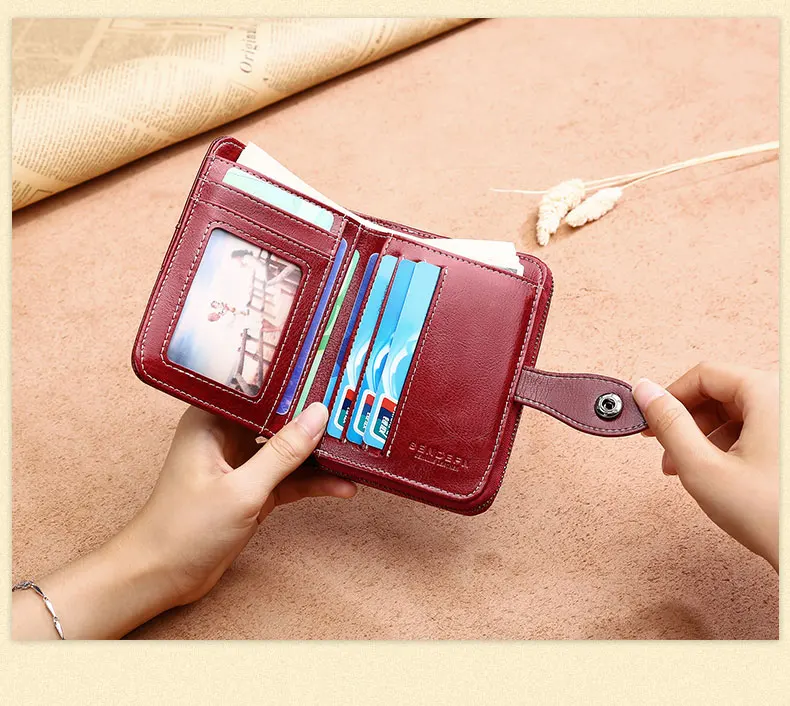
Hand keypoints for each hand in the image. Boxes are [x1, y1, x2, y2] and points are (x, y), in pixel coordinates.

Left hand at [12, 402, 355, 638]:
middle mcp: (226, 435)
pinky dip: (313, 483)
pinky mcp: (252, 491)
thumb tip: (319, 414)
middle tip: (356, 410)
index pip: (258, 389)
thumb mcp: (241, 489)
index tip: (329, 372)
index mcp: (211, 420)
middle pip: (278, 418)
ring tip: (358, 450)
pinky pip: (289, 479)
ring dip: (319, 456)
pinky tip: (343, 486)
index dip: (293, 380)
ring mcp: (241, 464)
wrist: (160, 578)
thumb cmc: (185, 528)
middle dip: (314, 418)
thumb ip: (283, 453)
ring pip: (288, 450)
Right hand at [632, 362, 777, 570]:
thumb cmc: (772, 517)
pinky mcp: (789, 443)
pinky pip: (756, 429)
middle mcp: (783, 401)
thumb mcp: (702, 467)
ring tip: (687, 469)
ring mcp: (788, 424)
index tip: (649, 418)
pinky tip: (716, 473)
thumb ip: (668, 424)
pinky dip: (728, 445)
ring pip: (736, 412)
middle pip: (721, 392)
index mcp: (769, 395)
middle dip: (686, 421)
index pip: (705, 374)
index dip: (670, 395)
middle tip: (664, 450)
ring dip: (704, 436)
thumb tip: (644, 391)